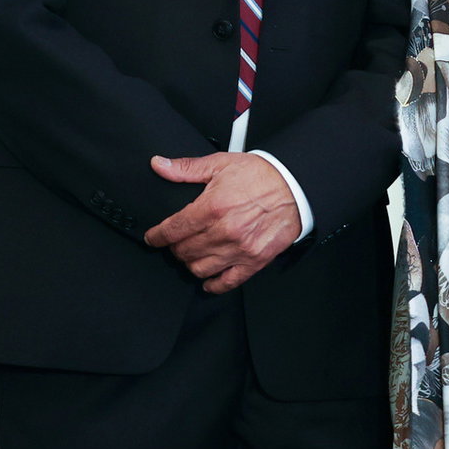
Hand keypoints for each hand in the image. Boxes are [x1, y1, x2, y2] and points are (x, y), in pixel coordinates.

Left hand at [144, 152, 299, 293]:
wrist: (296, 185)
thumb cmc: (261, 174)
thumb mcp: (221, 164)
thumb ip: (187, 168)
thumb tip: (159, 165)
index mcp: (212, 208)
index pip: (172, 230)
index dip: (157, 236)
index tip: (153, 238)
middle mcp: (224, 232)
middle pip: (183, 251)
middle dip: (174, 247)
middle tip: (177, 241)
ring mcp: (239, 249)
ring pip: (199, 268)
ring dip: (190, 263)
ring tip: (192, 254)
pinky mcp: (254, 261)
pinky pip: (227, 282)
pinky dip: (213, 283)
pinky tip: (209, 278)